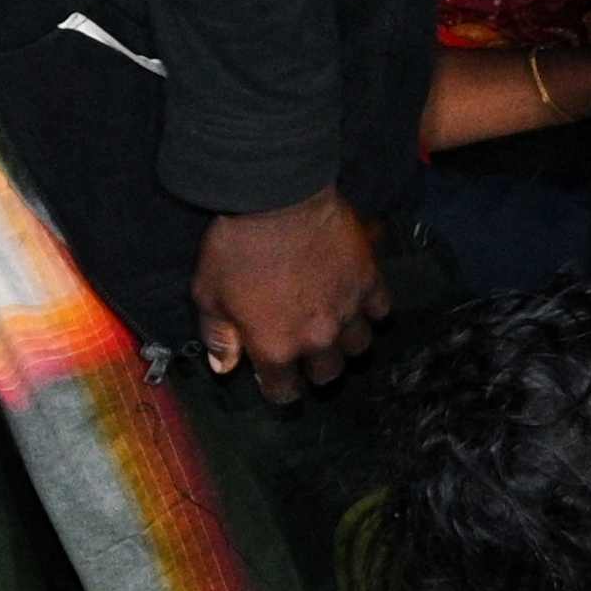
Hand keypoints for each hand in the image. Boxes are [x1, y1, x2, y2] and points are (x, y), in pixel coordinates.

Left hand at [193, 190, 386, 403]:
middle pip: (327, 374)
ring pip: (359, 347)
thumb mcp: (209, 293)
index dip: (277, 387)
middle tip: (305, 351)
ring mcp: (348, 310)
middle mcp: (317, 338)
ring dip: (346, 343)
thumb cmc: (236, 246)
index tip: (272, 376)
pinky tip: (358, 302)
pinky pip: (381, 309)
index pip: (283, 392)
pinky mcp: (368, 281)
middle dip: (315, 369)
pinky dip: (371, 310)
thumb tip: (225, 366)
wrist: (276, 198)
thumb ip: (218, 335)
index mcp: (275, 347)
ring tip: (335, 329)